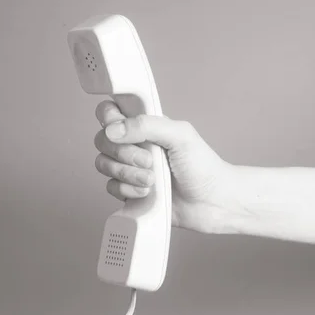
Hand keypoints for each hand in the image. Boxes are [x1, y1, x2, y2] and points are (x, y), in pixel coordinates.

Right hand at [93, 100, 232, 232]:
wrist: (212, 202)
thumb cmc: (203, 167)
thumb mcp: (180, 136)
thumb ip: (147, 125)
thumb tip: (113, 130)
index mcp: (145, 126)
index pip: (110, 112)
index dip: (109, 119)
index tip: (121, 129)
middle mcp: (134, 145)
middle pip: (102, 140)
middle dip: (123, 153)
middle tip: (149, 160)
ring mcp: (130, 168)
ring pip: (104, 164)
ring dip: (127, 173)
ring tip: (152, 180)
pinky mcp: (129, 191)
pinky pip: (111, 187)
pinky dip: (128, 190)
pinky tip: (147, 192)